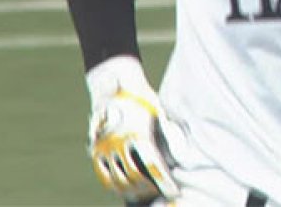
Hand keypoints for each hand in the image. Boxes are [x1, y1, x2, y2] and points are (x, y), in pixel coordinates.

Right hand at [86, 60, 179, 201]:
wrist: (114, 85)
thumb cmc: (142, 97)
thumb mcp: (159, 108)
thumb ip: (170, 128)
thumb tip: (185, 147)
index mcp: (138, 133)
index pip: (152, 166)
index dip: (163, 182)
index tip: (173, 191)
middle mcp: (119, 143)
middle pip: (134, 177)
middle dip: (148, 189)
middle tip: (160, 193)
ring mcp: (105, 147)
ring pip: (118, 180)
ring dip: (132, 190)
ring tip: (145, 194)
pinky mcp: (95, 149)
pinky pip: (103, 174)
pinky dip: (113, 186)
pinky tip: (124, 190)